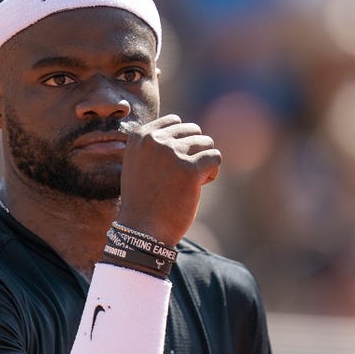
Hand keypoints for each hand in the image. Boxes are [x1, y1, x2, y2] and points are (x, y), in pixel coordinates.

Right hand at [118, 114, 220, 244]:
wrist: (142, 231)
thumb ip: (156, 145)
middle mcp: (154, 140)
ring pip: (206, 142)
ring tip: (189, 182)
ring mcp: (172, 153)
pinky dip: (212, 172)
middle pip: (193, 131)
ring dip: (203, 162)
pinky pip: (215, 158)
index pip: (174, 122)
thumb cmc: (144, 200)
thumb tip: (186, 128)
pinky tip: (199, 186)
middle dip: (193, 152)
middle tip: (181, 177)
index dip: (180, 143)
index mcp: (139, 136)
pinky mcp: (190, 169)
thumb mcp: (140, 164)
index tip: (171, 166)